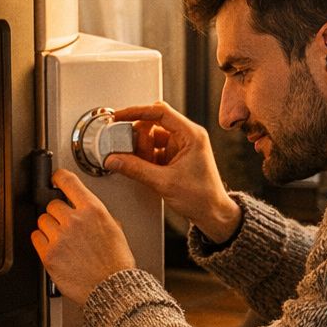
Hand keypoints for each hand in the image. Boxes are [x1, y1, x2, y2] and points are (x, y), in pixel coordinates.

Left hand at [30, 169, 136, 304]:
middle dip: (58, 214)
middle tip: (66, 226)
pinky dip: (41, 241)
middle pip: (52, 204)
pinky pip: (35, 237)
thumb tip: (84, 210)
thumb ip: (96, 215)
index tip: (56, 178)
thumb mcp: (114, 229)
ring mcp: (60, 237)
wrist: (112, 289)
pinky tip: (54, 248)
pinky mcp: (49, 254)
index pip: (68, 181)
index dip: (59, 177)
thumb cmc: (116, 264)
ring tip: (62, 240)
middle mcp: (74, 220)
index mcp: (93, 210)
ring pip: (42, 220)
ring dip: (49, 228)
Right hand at [103, 102, 240, 244]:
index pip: (160, 112)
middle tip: (129, 153)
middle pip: (152, 124)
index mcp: (191, 135)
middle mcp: (186, 137)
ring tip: (141, 166)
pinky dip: (144, 159)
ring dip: (141, 151)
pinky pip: (152, 150)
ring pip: (150, 138)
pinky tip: (143, 169)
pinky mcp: (173, 157)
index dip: (137, 112)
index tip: (120, 116)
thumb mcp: (164, 182)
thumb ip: (136, 169)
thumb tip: (114, 159)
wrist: (212, 214)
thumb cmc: (202, 197)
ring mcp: (179, 147)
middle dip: (139, 139)